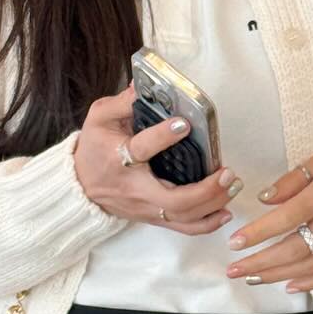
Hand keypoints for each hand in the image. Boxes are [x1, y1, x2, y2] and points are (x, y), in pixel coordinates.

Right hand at [74, 83, 243, 233]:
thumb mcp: (99, 118)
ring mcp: (146, 207)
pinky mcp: (154, 218)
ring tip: (232, 184)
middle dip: (205, 190)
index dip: (163, 136)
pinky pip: (183, 228)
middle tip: (226, 171)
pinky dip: (207, 223)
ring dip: (213, 204)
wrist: (79, 186)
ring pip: (183, 217)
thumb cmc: (94, 149)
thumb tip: (144, 85)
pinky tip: (225, 210)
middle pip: (173, 200)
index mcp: (119, 157)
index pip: (142, 148)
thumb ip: (122, 101)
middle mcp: (134, 188)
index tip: (184, 123)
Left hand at [222, 146, 312, 291]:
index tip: (234, 243)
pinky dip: (308, 282)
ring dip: (277, 276)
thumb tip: (264, 200)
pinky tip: (287, 284)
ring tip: (252, 279)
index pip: (286, 218)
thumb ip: (293, 180)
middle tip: (235, 270)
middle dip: (260, 263)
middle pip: (294, 249)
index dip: (257, 233)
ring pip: (310, 267)